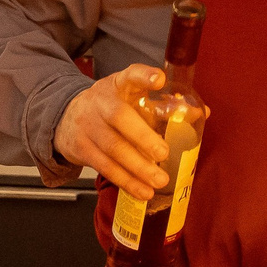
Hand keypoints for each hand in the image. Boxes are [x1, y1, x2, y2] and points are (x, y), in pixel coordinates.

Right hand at [53, 65, 169, 194]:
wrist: (65, 117)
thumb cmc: (110, 106)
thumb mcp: (130, 96)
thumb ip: (162, 104)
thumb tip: (201, 113)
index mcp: (118, 85)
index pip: (130, 75)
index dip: (144, 76)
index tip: (160, 80)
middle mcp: (101, 102)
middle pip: (119, 117)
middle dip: (143, 137)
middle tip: (163, 153)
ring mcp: (89, 125)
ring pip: (113, 148)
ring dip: (138, 168)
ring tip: (160, 181)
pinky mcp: (82, 148)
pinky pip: (105, 167)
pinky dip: (126, 182)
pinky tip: (143, 192)